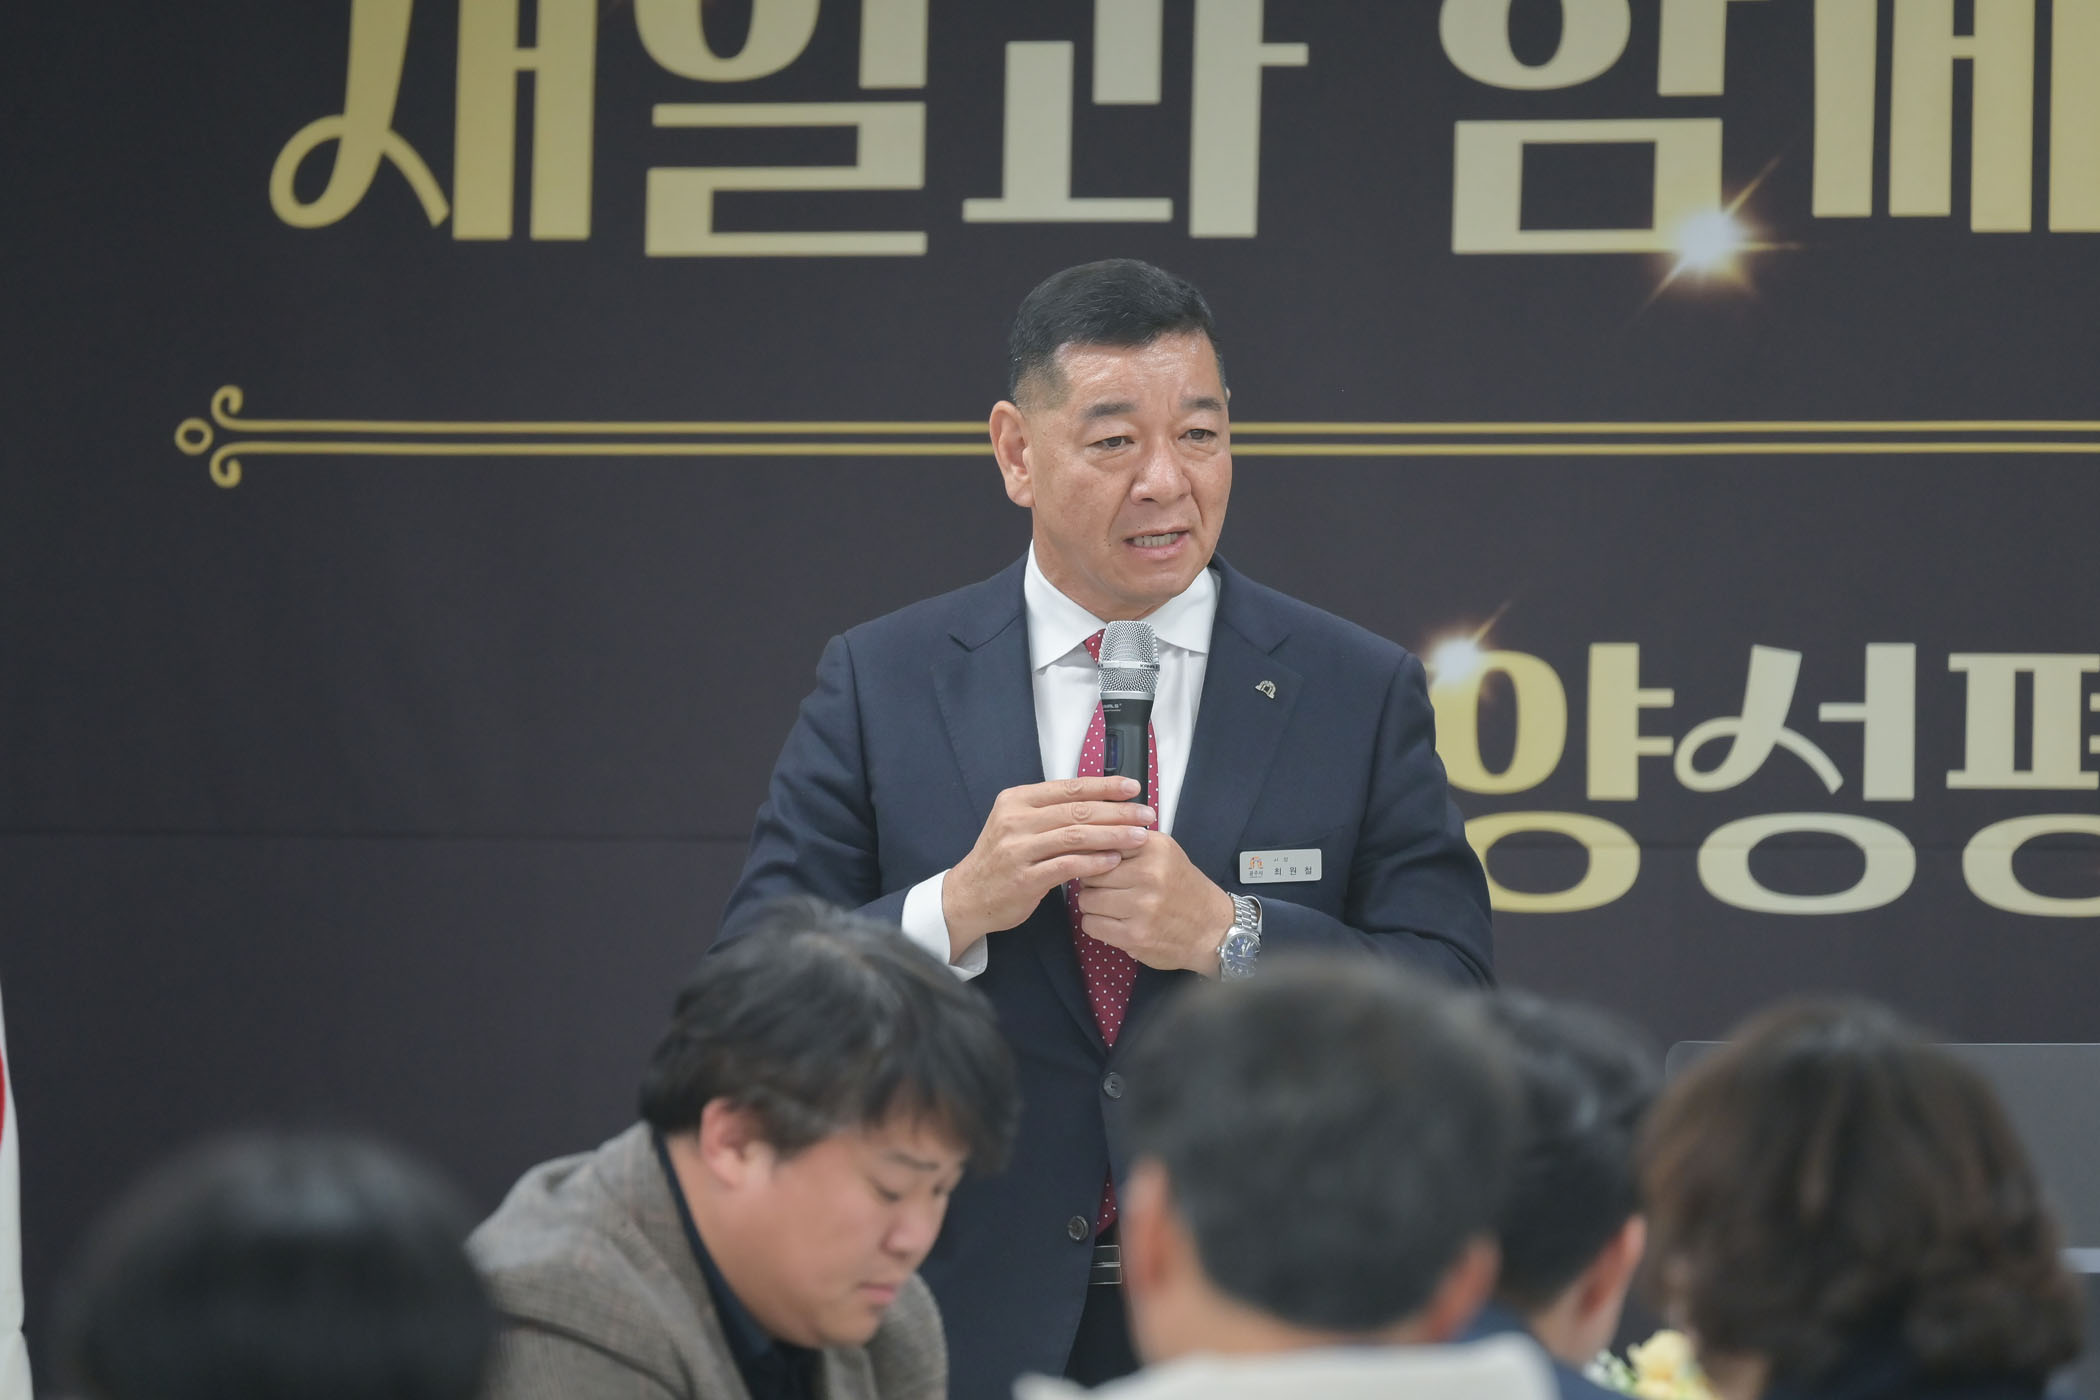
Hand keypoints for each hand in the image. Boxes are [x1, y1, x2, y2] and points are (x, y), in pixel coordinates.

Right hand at [943, 777, 1155, 954]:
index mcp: (1017, 800)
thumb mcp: (1018, 824)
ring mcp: (1018, 849)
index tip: (1133, 787)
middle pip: (1077, 810)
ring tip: (1139, 837)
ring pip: (1075, 836)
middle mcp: (1015, 820)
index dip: (1104, 786)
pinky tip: (1114, 860)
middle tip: (1146, 814)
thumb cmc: (1002, 860)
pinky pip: (1067, 866)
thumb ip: (1051, 812)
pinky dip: (1094, 862)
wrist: (968, 896)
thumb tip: (1100, 801)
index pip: (1069, 787)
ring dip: (1112, 835)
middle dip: (1117, 811)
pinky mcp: (1024, 878)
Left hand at [1073, 831, 1235, 974]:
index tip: (1097, 863)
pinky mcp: (1135, 936)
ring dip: (1093, 905)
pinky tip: (1114, 922)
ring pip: (1086, 900)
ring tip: (1112, 906)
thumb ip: (1129, 842)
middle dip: (1092, 882)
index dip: (1094, 855)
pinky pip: (1091, 925)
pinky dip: (1097, 925)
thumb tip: (1086, 839)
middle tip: (1108, 888)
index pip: (1102, 843)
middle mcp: (1150, 874)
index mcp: (1156, 848)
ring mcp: (1142, 907)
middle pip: (1089, 874)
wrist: (1213, 929)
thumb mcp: (1165, 853)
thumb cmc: (1184, 891)